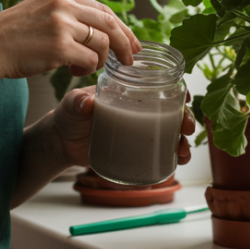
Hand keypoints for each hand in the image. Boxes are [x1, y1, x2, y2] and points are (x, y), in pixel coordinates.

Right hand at [0, 0, 139, 79]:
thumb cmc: (11, 36)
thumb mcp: (40, 11)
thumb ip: (66, 14)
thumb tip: (97, 29)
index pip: (102, 8)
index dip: (121, 27)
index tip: (130, 42)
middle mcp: (64, 4)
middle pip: (110, 22)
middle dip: (125, 43)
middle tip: (131, 60)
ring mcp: (62, 25)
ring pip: (103, 42)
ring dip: (102, 60)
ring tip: (87, 67)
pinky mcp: (59, 47)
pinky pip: (90, 59)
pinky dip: (88, 68)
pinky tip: (75, 71)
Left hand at [51, 86, 196, 168]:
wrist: (62, 142)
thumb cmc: (69, 115)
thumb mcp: (73, 104)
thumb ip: (78, 102)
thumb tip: (86, 103)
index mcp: (129, 92)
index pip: (159, 85)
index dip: (176, 90)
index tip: (185, 97)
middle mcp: (139, 110)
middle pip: (171, 111)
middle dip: (185, 118)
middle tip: (187, 128)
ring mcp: (139, 131)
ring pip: (170, 133)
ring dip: (183, 141)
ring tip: (183, 151)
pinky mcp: (136, 149)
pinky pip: (160, 152)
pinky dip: (172, 157)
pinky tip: (177, 162)